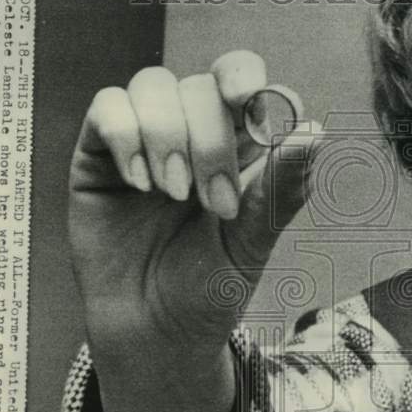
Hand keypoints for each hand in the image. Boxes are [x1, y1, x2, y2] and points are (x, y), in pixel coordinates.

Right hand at [68, 50, 321, 411]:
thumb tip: (314, 129)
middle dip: (211, 141)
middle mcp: (191, 131)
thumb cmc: (209, 288)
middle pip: (201, 86)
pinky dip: (125, 137)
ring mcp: (144, 139)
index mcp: (239, 144)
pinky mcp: (98, 155)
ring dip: (168, 136)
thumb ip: (281, 188)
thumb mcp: (253, 243)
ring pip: (153, 85)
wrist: (154, 334)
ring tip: (173, 195)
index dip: (244, 78)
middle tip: (215, 204)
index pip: (241, 78)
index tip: (249, 103)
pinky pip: (107, 109)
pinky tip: (139, 184)